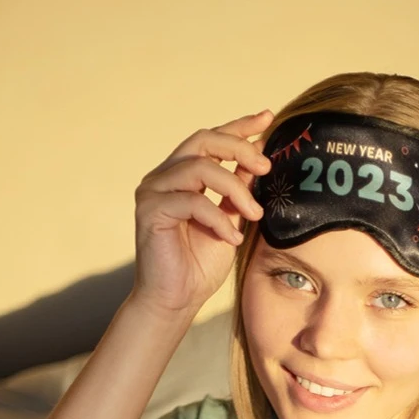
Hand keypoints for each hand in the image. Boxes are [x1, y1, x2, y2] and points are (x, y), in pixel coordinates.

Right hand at [131, 109, 273, 319]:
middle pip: (203, 141)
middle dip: (239, 148)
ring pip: (200, 168)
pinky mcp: (149, 209)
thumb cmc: (200, 266)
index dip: (240, 126)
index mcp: (183, 175)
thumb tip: (260, 159)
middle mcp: (165, 176)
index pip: (212, 140)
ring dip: (235, 188)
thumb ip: (238, 191)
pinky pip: (192, 200)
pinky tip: (233, 238)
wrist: (176, 301)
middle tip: (266, 166)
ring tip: (254, 214)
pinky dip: (218, 218)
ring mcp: (154, 190)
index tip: (268, 118)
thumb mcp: (230, 221)